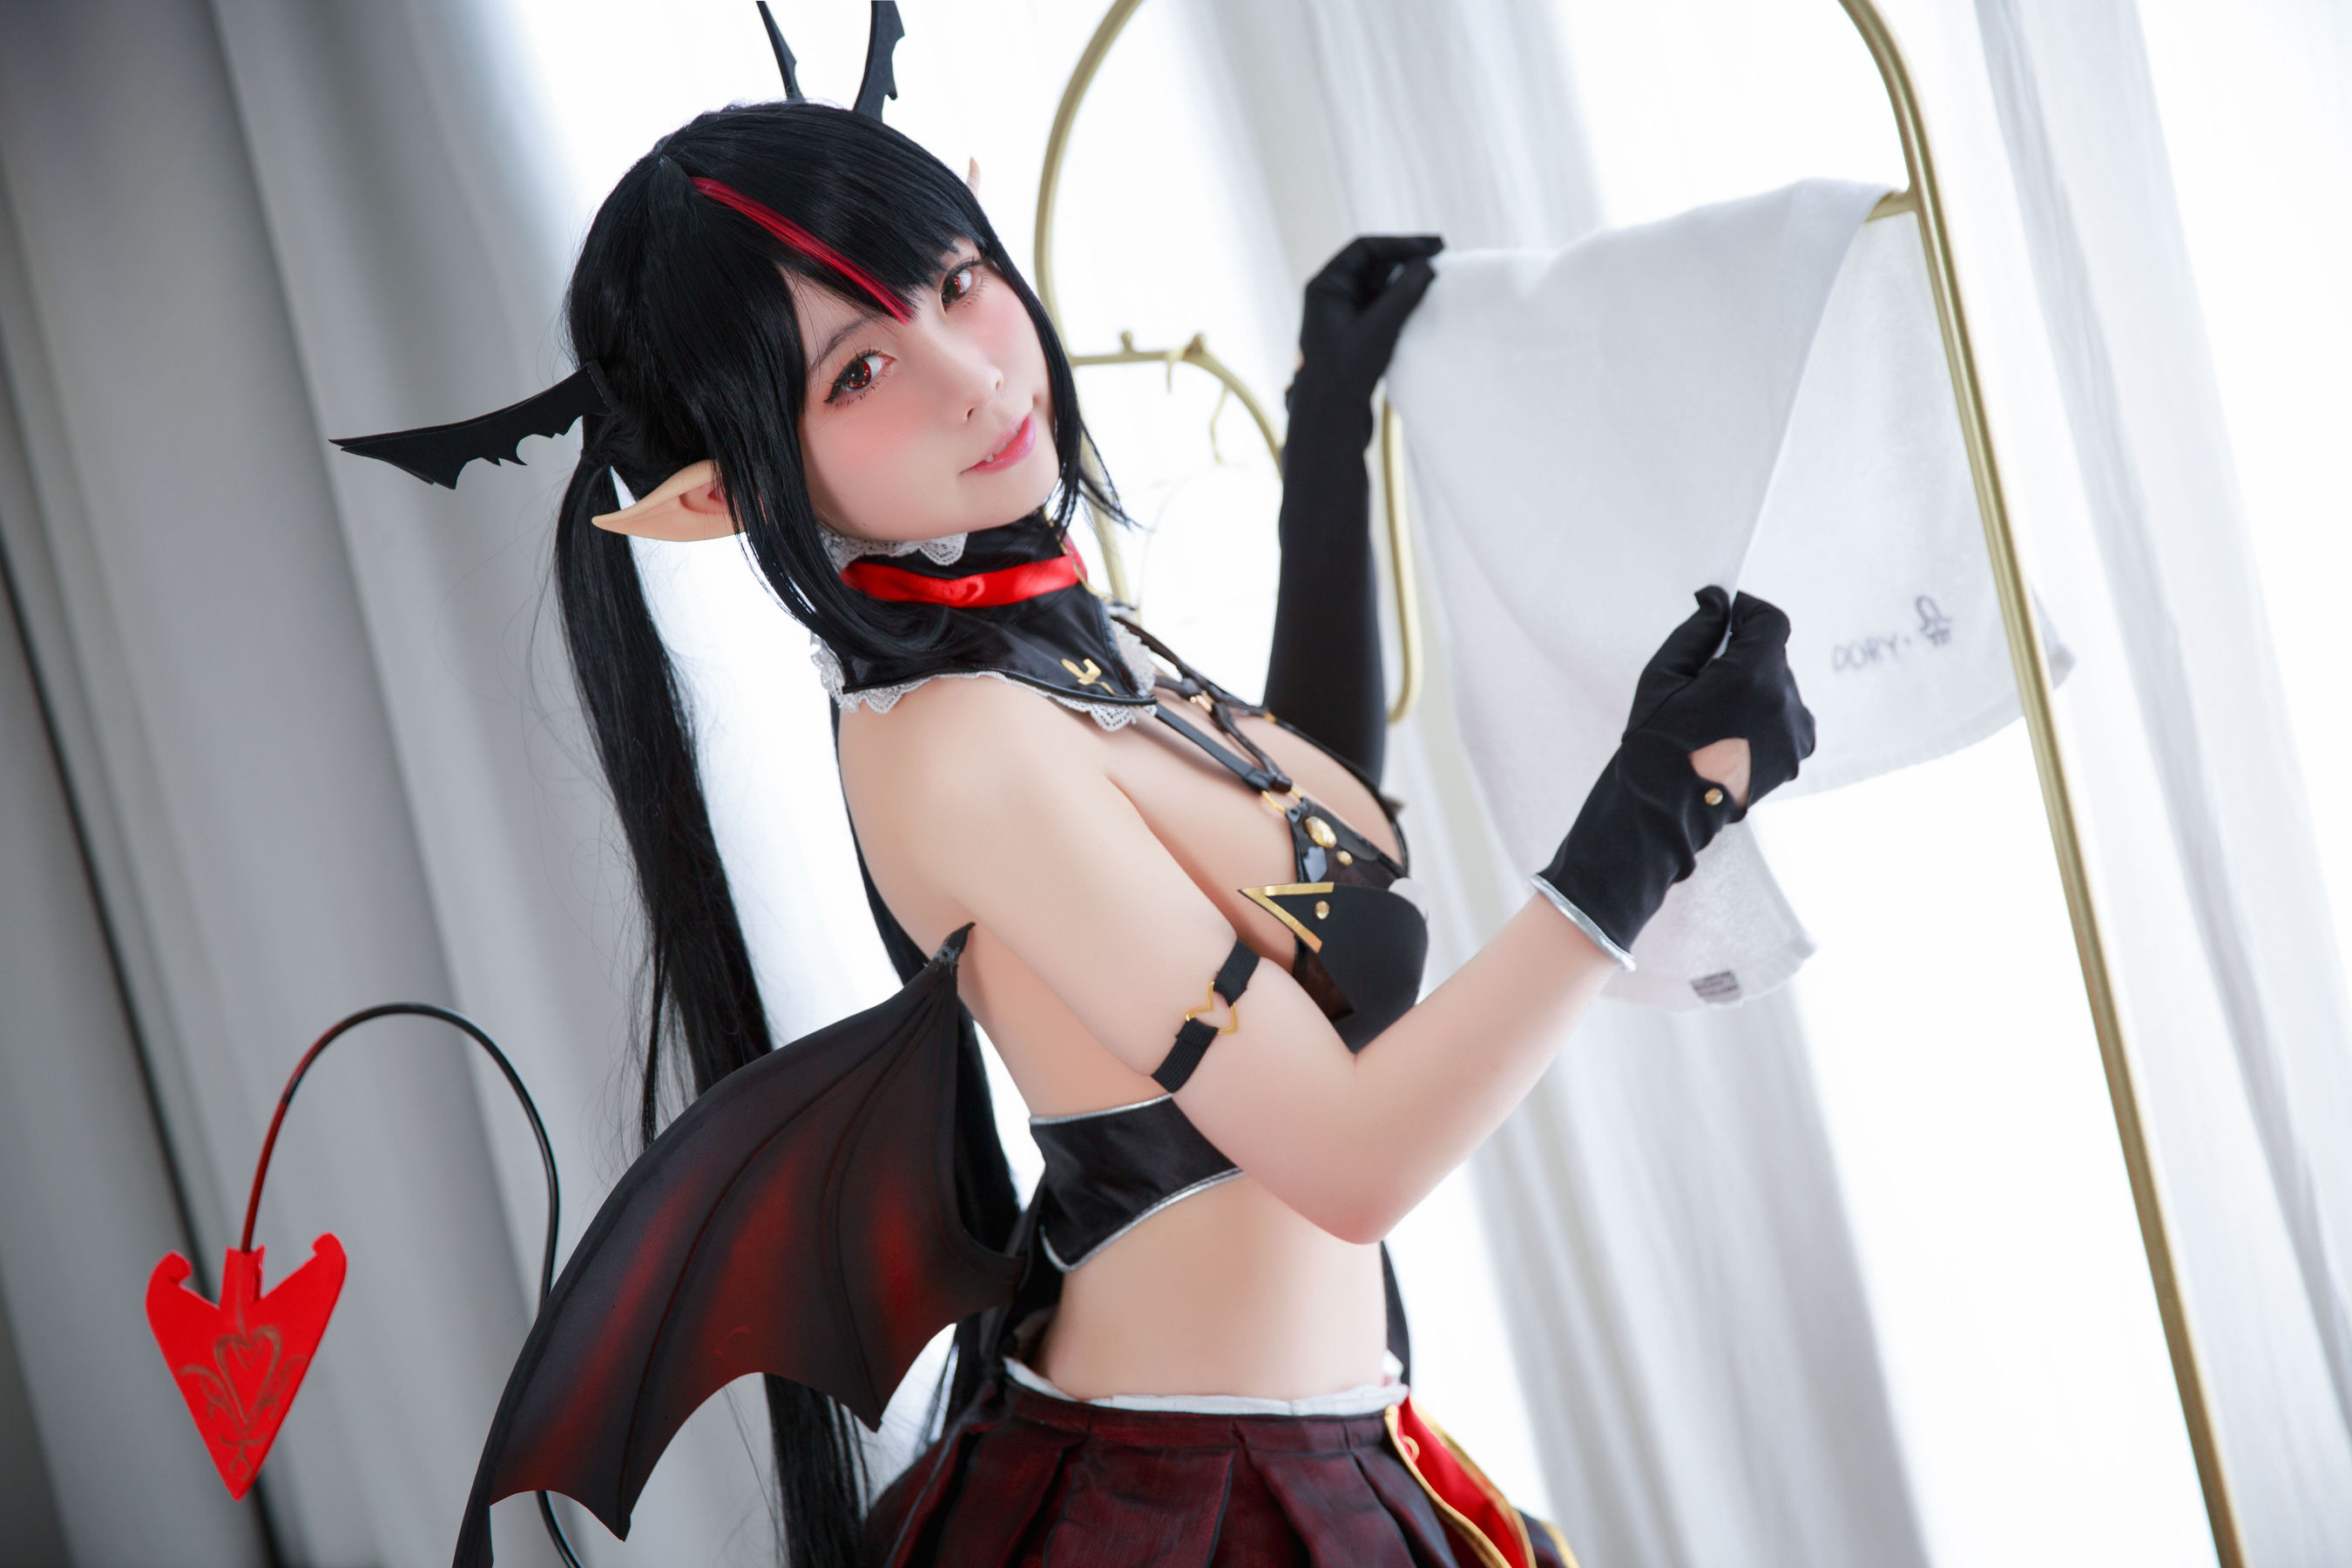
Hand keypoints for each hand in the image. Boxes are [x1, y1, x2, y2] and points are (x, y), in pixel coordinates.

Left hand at [1287, 234, 1443, 456]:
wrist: (1328, 423)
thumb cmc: (1346, 375)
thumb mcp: (1379, 329)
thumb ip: (1404, 293)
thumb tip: (1429, 264)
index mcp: (1324, 287)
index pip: (1365, 249)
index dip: (1402, 243)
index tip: (1437, 246)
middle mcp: (1329, 298)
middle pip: (1372, 265)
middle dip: (1406, 260)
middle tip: (1442, 258)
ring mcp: (1340, 318)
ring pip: (1378, 287)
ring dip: (1405, 282)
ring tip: (1436, 282)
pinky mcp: (1352, 338)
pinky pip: (1379, 309)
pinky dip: (1401, 303)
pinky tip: (1422, 307)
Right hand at [1533, 588, 1816, 960]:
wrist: (1661, 816)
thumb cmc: (1653, 745)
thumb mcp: (1663, 677)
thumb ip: (1697, 632)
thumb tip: (1718, 601)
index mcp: (1754, 678)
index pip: (1770, 621)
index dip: (1746, 611)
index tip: (1723, 615)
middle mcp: (1785, 704)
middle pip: (1774, 655)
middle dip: (1744, 654)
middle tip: (1703, 674)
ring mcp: (1795, 734)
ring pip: (1779, 686)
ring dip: (1754, 685)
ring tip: (1713, 712)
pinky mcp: (1794, 755)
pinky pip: (1784, 716)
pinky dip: (1762, 713)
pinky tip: (1727, 733)